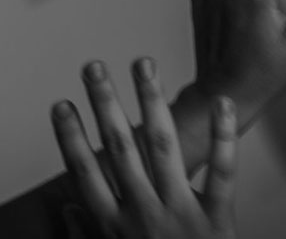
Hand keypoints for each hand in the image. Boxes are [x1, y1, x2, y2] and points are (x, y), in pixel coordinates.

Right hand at [52, 58, 239, 238]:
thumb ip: (86, 237)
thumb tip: (66, 204)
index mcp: (114, 228)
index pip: (85, 173)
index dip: (70, 137)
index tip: (60, 104)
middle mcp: (143, 215)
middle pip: (119, 149)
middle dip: (105, 104)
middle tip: (94, 67)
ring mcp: (181, 216)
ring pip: (163, 148)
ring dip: (151, 102)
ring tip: (142, 64)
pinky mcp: (219, 223)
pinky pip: (223, 174)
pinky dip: (224, 137)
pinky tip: (219, 100)